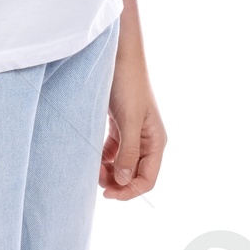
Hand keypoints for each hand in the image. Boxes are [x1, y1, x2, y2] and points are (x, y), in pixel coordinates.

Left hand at [100, 63, 165, 199]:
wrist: (117, 56)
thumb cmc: (127, 84)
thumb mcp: (128, 120)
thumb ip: (128, 152)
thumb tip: (124, 180)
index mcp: (156, 141)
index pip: (148, 179)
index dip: (129, 191)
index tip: (107, 194)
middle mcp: (147, 140)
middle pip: (134, 174)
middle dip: (117, 182)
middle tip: (96, 179)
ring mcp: (133, 133)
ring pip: (122, 164)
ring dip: (109, 171)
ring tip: (93, 167)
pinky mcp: (120, 126)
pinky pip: (113, 151)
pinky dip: (103, 158)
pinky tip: (93, 157)